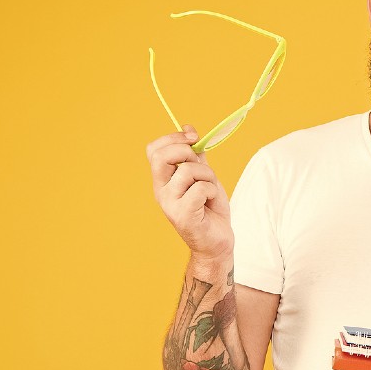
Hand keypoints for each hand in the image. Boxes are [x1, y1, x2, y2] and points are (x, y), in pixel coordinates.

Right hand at [145, 125, 233, 259]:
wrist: (217, 242)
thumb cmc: (209, 209)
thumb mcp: (203, 176)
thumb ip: (195, 155)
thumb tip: (188, 127)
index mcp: (163, 180)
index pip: (153, 150)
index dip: (172, 138)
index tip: (193, 137)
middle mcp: (161, 191)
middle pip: (162, 156)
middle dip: (186, 150)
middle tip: (201, 162)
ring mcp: (170, 204)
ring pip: (188, 171)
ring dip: (208, 176)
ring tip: (210, 190)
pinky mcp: (183, 216)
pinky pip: (200, 189)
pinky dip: (211, 191)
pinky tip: (210, 202)